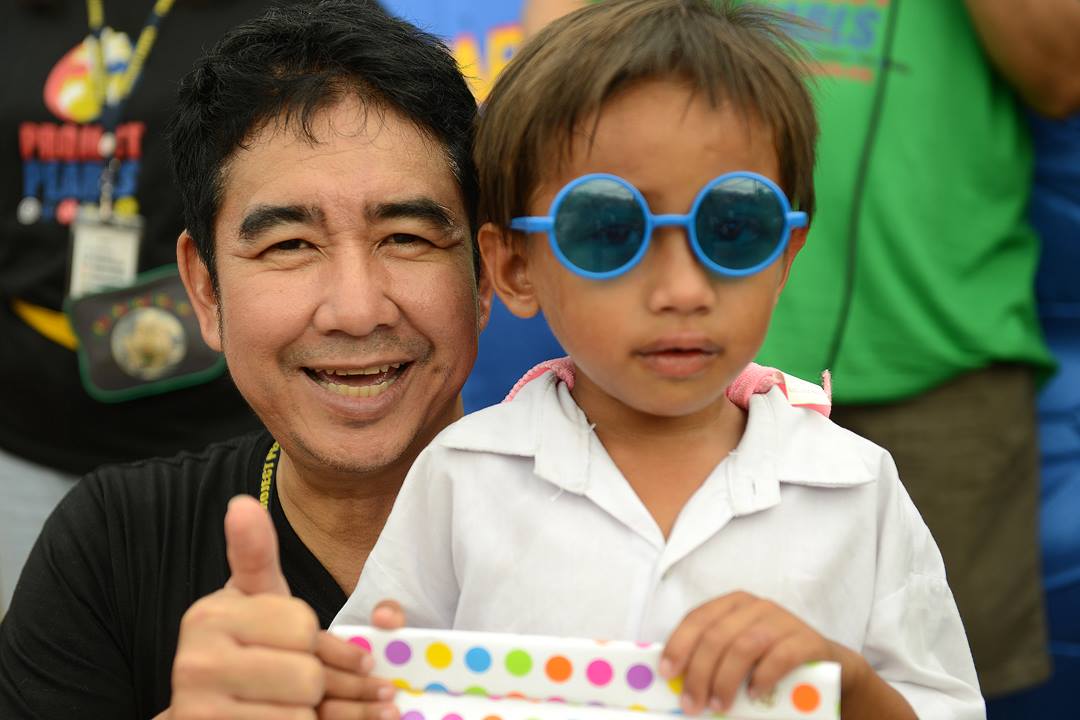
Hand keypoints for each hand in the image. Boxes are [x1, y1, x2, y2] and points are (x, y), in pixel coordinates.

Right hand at [165, 496, 398, 719]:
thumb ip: (255, 552)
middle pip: (307, 676)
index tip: (304, 645)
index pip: (303, 626)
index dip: (317, 641)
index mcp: (210, 614)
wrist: (203, 712)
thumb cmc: (245, 648)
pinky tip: (278, 719)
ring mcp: (199, 710)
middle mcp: (195, 662)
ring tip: (288, 705)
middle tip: (299, 681)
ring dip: (307, 714)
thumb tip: (242, 504)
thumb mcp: (254, 598)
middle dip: (315, 682)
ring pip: (301, 715)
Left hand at [659, 591, 863, 714]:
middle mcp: (756, 606)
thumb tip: (674, 683)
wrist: (826, 665)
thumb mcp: (737, 653)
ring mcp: (783, 620)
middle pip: (717, 636)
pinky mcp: (807, 640)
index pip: (697, 618)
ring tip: (719, 707)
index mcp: (732, 604)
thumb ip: (711, 659)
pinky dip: (762, 678)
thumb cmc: (768, 660)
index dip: (679, 645)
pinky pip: (780, 657)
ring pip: (744, 646)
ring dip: (726, 680)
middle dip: (699, 673)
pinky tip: (753, 696)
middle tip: (692, 704)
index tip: (666, 673)